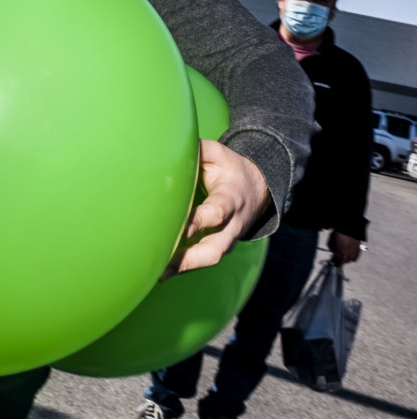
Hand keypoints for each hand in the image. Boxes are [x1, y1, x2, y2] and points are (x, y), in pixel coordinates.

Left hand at [175, 139, 270, 273]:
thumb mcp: (219, 154)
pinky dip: (185, 266)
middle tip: (166, 263)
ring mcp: (227, 239)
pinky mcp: (220, 246)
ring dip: (185, 267)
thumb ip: (198, 150)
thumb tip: (168, 144)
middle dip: (191, 258)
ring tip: (159, 274)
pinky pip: (203, 260)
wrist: (258, 189)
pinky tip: (162, 270)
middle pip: (215, 248)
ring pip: (209, 259)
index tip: (182, 229)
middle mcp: (231, 224)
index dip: (200, 222)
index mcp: (231, 198)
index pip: (217, 213)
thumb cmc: (230, 170)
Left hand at [328, 231, 362, 265]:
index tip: (333, 263)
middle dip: (340, 262)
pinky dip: (355, 258)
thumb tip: (332, 250)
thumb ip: (331, 245)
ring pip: (350, 259)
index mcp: (340, 249)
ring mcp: (354, 249)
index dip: (334, 262)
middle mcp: (348, 251)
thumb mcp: (331, 238)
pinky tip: (353, 260)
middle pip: (344, 261)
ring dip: (347, 261)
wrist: (348, 224)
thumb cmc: (339, 230)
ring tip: (344, 260)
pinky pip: (357, 255)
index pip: (337, 260)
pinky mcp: (359, 246)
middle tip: (338, 262)